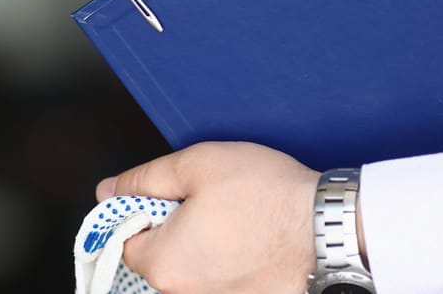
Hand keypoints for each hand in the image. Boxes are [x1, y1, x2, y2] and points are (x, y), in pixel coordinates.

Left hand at [95, 142, 331, 293]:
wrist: (334, 227)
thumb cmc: (269, 196)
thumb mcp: (195, 165)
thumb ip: (142, 179)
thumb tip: (108, 190)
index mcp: (163, 264)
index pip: (124, 240)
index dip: (140, 211)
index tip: (163, 194)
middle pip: (157, 257)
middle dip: (172, 226)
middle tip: (206, 199)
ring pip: (191, 267)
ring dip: (202, 242)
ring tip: (234, 216)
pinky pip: (222, 278)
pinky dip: (230, 258)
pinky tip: (251, 236)